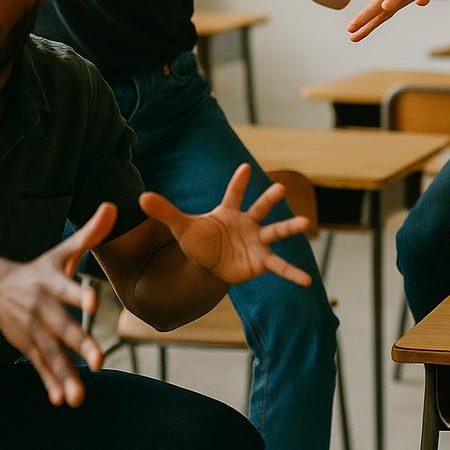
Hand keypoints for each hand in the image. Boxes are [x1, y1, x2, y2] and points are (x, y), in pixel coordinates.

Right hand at [0, 202, 116, 407]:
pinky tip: (62, 400)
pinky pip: (40, 366)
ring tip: (79, 396)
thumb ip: (90, 233)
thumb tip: (112, 205)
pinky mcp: (28, 346)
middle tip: (100, 362)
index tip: (94, 303)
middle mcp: (41, 309)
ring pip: (51, 355)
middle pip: (63, 329)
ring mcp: (33, 331)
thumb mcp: (62, 250)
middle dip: (80, 345)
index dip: (79, 294)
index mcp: (51, 283)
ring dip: (64, 376)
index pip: (67, 288)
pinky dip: (50, 382)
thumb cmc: (39, 268)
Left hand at [140, 164, 311, 287]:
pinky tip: (308, 281)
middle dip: (269, 199)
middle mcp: (247, 223)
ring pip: (276, 232)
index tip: (244, 168)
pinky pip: (280, 266)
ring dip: (291, 227)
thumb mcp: (181, 227)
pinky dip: (293, 273)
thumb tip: (141, 197)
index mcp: (229, 212)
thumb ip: (165, 211)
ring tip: (306, 223)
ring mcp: (257, 242)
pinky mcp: (261, 262)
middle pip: (260, 208)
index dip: (238, 182)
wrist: (209, 265)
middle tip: (281, 186)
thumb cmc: (198, 240)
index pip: (233, 194)